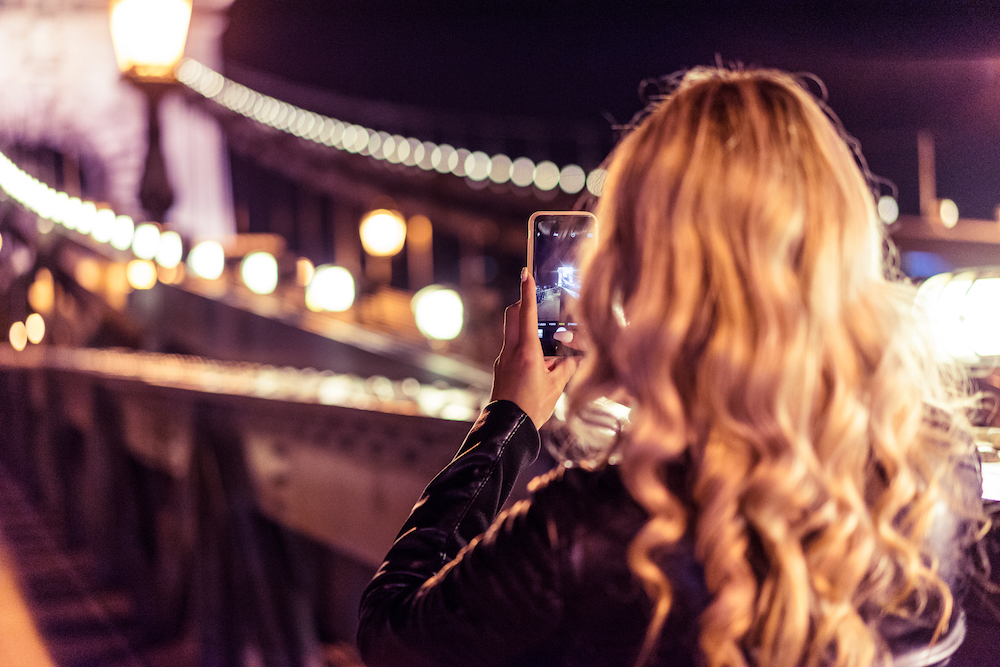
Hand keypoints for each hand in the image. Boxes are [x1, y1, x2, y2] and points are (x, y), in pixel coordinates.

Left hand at [490, 269, 579, 428]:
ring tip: (545, 344)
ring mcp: (502, 359)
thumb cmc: (533, 408)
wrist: (507, 428)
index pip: (527, 314)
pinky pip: (512, 348)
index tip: (526, 273)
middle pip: (512, 315)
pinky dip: (524, 346)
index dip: (527, 291)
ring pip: (512, 331)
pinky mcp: (500, 368)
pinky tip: (537, 363)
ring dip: (525, 327)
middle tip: (534, 301)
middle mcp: (510, 351)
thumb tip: (574, 358)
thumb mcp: (556, 387)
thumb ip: (566, 367)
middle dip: (522, 304)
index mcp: (526, 352)